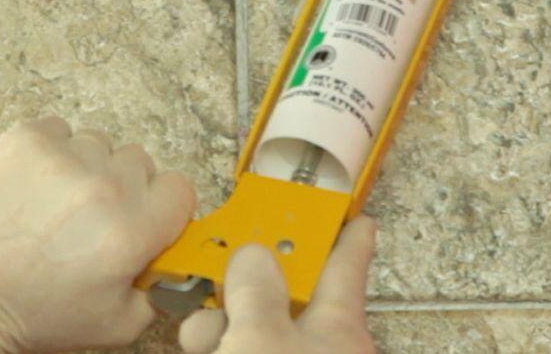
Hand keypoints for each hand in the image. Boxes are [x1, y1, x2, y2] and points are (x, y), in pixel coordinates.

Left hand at [0, 115, 195, 352]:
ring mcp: (61, 157)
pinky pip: (59, 129)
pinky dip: (50, 150)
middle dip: (121, 187)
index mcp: (130, 232)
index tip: (144, 217)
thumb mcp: (113, 325)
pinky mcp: (26, 138)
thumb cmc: (29, 311)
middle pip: (139, 161)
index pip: (179, 189)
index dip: (163, 206)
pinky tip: (34, 184)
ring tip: (55, 203)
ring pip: (98, 143)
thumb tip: (172, 256)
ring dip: (84, 167)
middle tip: (91, 218)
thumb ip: (156, 288)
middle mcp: (102, 187)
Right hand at [177, 215, 376, 353]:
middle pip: (291, 294)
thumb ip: (255, 291)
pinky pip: (246, 349)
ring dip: (224, 319)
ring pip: (261, 329)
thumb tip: (252, 256)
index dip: (345, 232)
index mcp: (340, 330)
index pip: (347, 264)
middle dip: (251, 276)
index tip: (352, 210)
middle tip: (221, 263)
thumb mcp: (260, 341)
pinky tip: (201, 344)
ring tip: (197, 328)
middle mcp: (323, 350)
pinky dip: (223, 344)